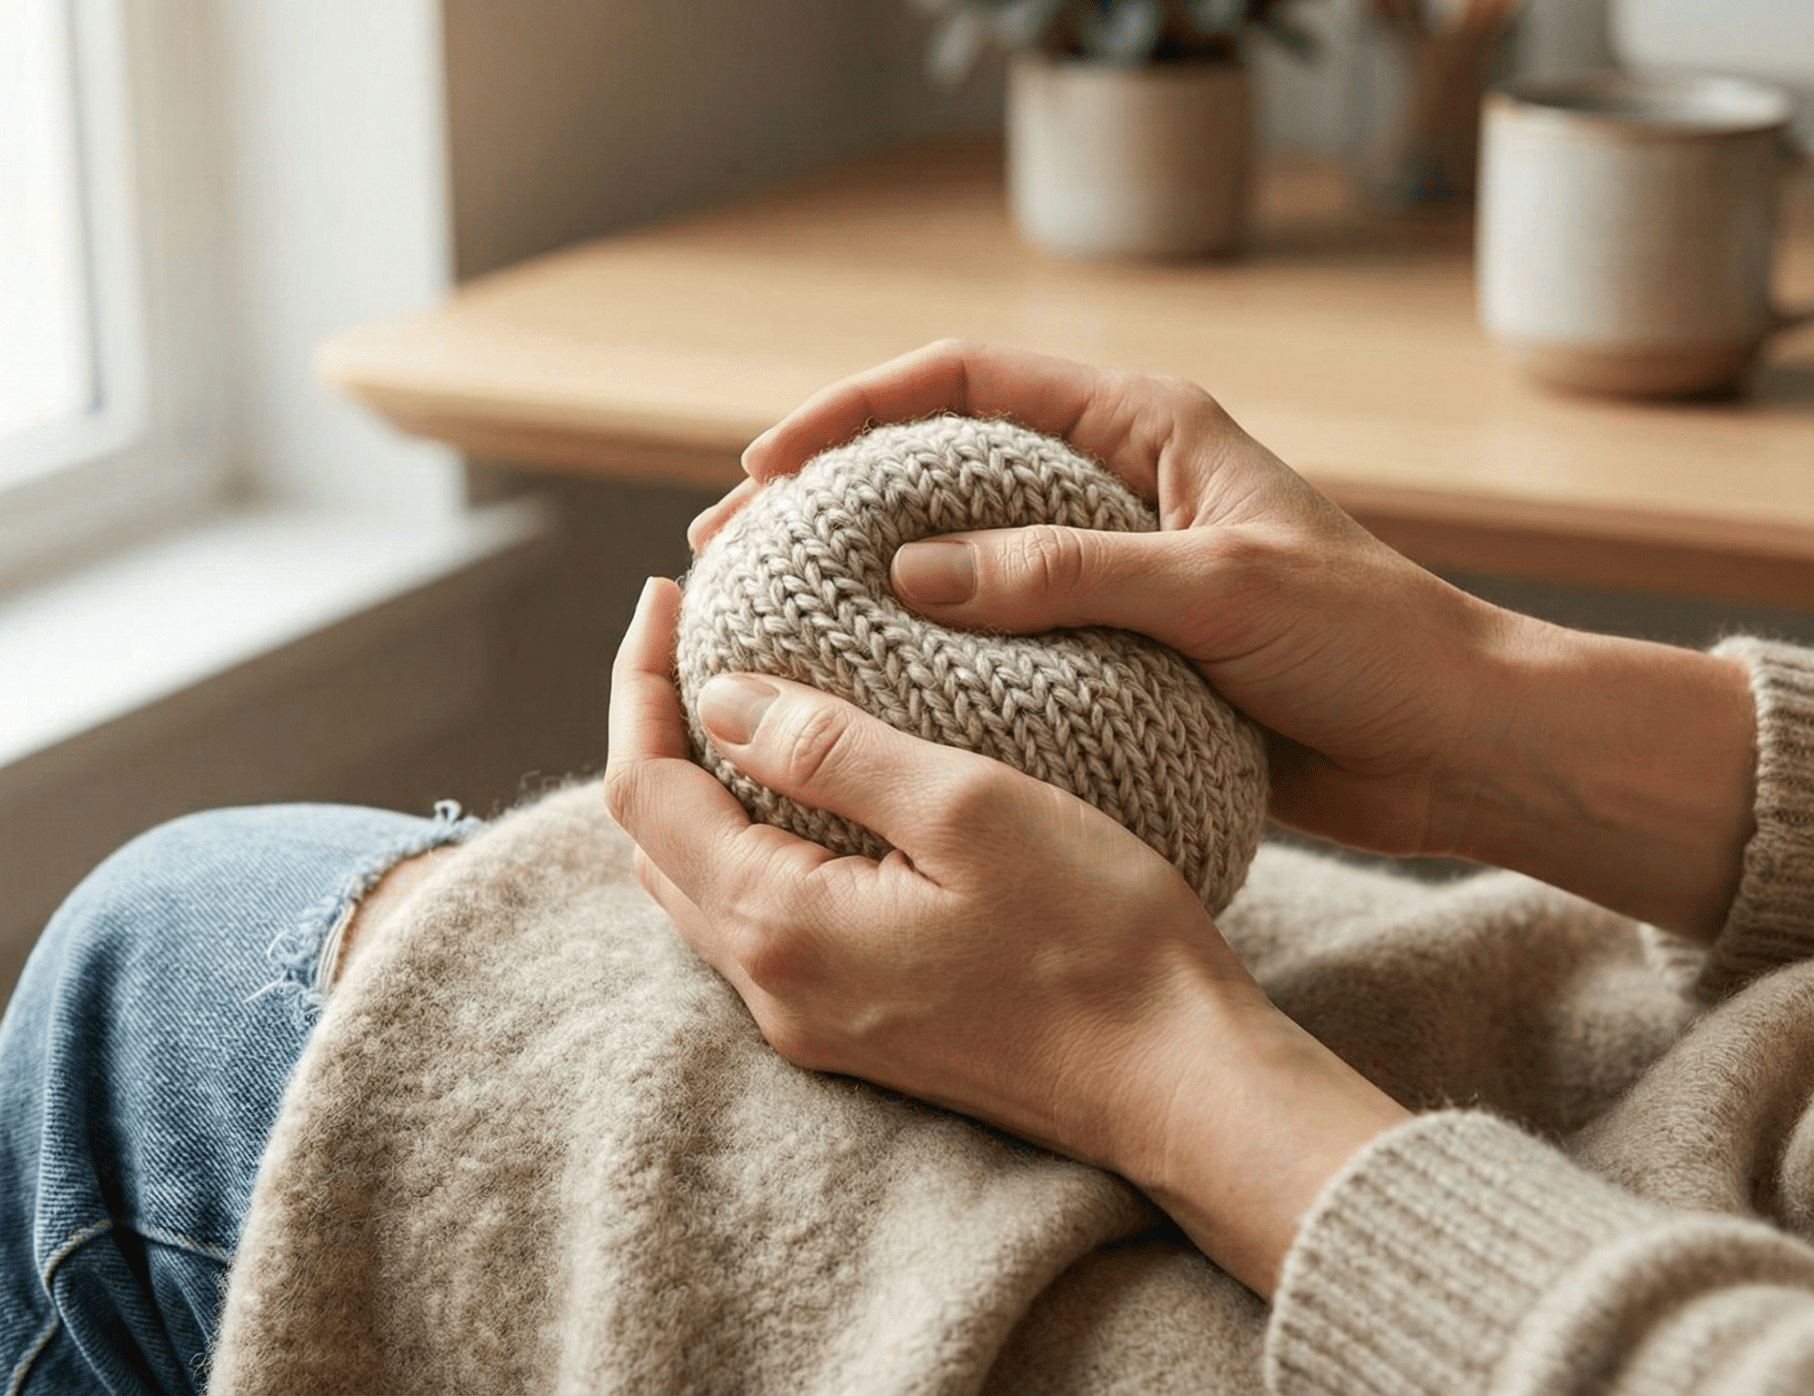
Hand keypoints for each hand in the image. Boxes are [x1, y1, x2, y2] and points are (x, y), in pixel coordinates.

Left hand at [604, 577, 1404, 1293]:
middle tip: (698, 639)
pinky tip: (812, 799)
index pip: (644, 790)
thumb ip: (833, 748)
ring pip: (701, 890)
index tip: (667, 593)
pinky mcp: (858, 1033)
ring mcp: (812, 1022)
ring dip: (702, 794)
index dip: (636, 683)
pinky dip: (752, 846)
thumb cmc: (1098, 940)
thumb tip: (718, 695)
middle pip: (654, 844)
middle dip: (656, 733)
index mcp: (782, 925)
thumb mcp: (970, 809)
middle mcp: (775, 989)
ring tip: (748, 703)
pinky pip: (761, 927)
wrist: (1176, 1082)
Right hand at [695, 341, 1758, 936]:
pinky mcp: (1119, 654)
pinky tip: (864, 704)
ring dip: (865, 587)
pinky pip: (1001, 645)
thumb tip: (910, 571)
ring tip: (768, 631)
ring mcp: (1112, 573)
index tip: (771, 465)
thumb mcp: (1216, 593)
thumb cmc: (1369, 646)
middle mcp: (1116, 487)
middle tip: (732, 553)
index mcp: (1144, 428)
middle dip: (831, 498)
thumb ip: (1065, 573)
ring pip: (959, 561)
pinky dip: (929, 665)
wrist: (1460, 749)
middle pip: (940, 464)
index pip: (966, 381)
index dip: (856, 409)